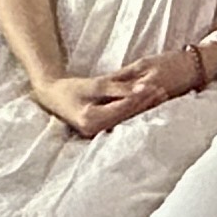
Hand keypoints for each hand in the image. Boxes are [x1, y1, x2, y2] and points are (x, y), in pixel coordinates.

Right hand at [32, 71, 152, 140]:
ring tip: (161, 96)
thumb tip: (144, 88)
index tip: (157, 87)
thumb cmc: (71, 88)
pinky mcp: (99, 129)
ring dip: (143, 107)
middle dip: (146, 104)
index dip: (141, 98)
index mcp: (91, 120)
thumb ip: (119, 88)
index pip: (123, 109)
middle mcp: (94, 130)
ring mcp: (96, 132)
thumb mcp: (95, 84)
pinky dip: (133, 110)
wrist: (52, 96)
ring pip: (125, 118)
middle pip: (127, 116)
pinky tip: (147, 103)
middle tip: (164, 91)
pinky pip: (120, 119)